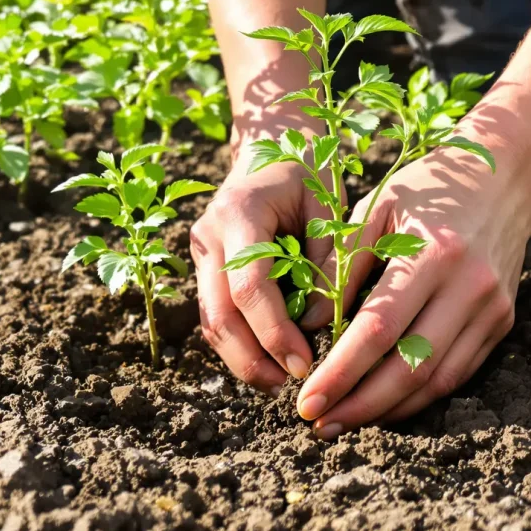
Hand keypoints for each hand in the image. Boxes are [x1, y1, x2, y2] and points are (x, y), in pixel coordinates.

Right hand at [191, 141, 335, 394]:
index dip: (275, 331)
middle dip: (252, 358)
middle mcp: (209, 235)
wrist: (272, 144)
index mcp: (238, 212)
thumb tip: (320, 322)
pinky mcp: (206, 269)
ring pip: (211, 322)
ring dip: (243, 359)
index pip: (249, 286)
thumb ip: (328, 259)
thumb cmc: (308, 171)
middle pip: (218, 314)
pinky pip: (217, 315)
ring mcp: (201, 253)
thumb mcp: (329, 203)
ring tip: (281, 382)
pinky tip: (270, 362)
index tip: (305, 363)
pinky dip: (240, 344)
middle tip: (290, 386)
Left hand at [295, 130, 530, 438]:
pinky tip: (385, 404)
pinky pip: (459, 372)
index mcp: (432, 253)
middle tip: (319, 424)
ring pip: (438, 380)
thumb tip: (311, 326)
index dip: (341, 372)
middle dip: (361, 404)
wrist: (505, 176)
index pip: (379, 330)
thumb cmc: (426, 188)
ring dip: (389, 410)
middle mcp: (469, 286)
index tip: (307, 399)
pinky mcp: (502, 320)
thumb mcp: (376, 208)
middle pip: (410, 367)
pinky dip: (420, 396)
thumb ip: (341, 265)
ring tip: (345, 420)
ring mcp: (492, 307)